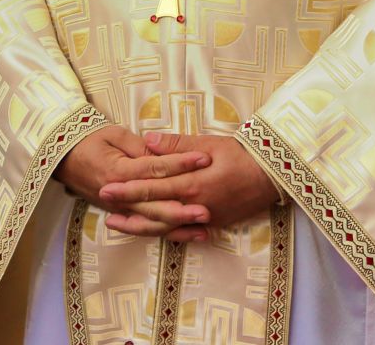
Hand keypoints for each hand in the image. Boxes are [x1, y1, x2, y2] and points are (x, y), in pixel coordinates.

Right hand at [57, 125, 212, 237]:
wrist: (64, 158)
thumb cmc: (89, 140)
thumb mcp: (113, 134)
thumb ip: (138, 145)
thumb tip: (161, 151)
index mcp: (118, 171)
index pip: (154, 168)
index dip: (180, 163)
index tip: (203, 158)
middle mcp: (119, 195)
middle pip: (155, 204)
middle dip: (183, 207)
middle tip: (207, 209)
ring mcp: (121, 208)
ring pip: (153, 222)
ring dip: (179, 226)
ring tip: (204, 226)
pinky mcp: (123, 214)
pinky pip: (147, 227)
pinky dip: (169, 233)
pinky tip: (189, 235)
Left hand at [97, 131, 279, 241]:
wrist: (272, 175)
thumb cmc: (241, 155)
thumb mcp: (208, 143)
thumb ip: (177, 144)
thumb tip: (148, 141)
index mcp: (190, 183)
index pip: (152, 187)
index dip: (127, 188)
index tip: (106, 187)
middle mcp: (193, 205)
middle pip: (153, 209)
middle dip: (126, 207)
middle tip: (102, 204)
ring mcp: (203, 218)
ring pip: (164, 226)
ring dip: (139, 225)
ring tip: (117, 223)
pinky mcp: (212, 224)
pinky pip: (183, 232)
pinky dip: (165, 233)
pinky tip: (150, 231)